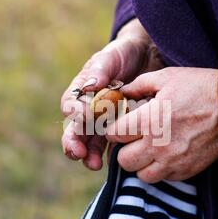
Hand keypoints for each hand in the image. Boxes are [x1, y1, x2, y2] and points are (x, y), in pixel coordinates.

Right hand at [61, 19, 163, 169]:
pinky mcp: (119, 129)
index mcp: (81, 91)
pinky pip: (112, 145)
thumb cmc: (124, 54)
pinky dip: (112, 155)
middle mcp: (88, 109)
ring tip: (94, 164)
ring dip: (90, 155)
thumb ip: (101, 69)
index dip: (74, 113)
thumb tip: (90, 86)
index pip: (70, 105)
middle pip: (75, 130)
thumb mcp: (112, 56)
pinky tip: (115, 163)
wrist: (147, 58)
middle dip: (74, 143)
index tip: (82, 118)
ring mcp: (103, 121)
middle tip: (78, 153)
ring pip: (91, 143)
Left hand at [106, 67, 217, 182]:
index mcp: (148, 121)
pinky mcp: (186, 171)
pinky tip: (166, 155)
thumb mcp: (167, 77)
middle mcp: (156, 146)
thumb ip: (139, 84)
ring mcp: (172, 162)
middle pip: (123, 161)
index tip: (120, 125)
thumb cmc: (200, 88)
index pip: (114, 135)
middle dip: (124, 149)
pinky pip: (163, 178)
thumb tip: (123, 91)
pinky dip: (160, 169)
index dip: (113, 129)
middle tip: (133, 139)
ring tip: (149, 150)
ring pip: (141, 175)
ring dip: (141, 164)